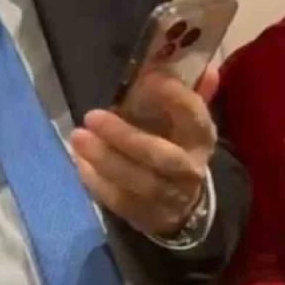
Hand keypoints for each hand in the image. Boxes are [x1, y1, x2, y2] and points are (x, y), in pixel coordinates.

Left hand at [69, 67, 218, 237]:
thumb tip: (206, 68)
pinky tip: (80, 162)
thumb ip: (191, 94)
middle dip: (126, 137)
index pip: (195, 117)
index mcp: (201, 138)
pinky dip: (98, 183)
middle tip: (92, 115)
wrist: (185, 205)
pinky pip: (121, 202)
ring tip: (78, 137)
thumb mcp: (187, 122)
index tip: (150, 79)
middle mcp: (189, 169)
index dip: (176, 99)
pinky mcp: (147, 217)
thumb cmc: (178, 148)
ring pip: (139, 182)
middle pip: (161, 156)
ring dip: (105, 160)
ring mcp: (169, 197)